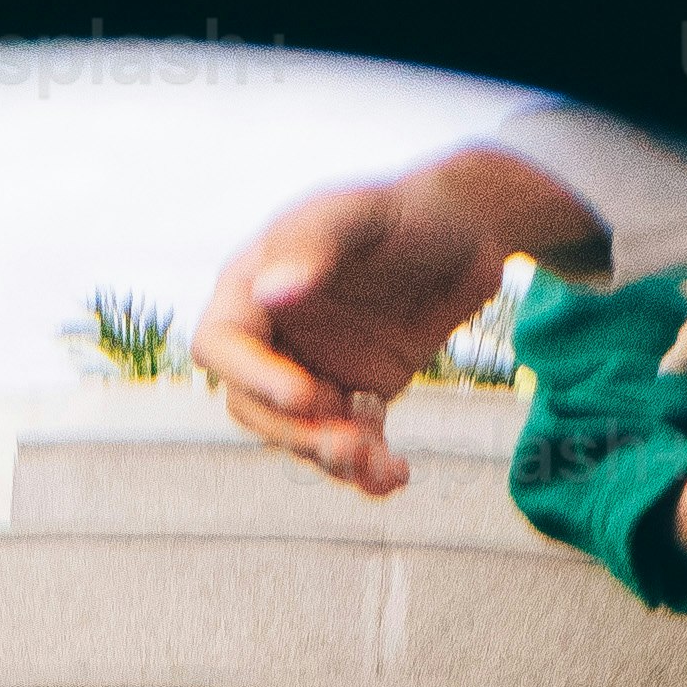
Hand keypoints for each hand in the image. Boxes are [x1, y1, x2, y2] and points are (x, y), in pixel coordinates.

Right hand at [194, 146, 603, 491]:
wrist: (466, 234)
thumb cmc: (408, 211)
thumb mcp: (364, 213)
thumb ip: (314, 242)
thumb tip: (268, 293)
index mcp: (255, 284)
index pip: (220, 344)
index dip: (251, 378)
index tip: (306, 395)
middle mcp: (274, 335)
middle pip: (253, 405)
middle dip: (297, 432)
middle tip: (352, 442)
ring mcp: (310, 371)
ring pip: (297, 435)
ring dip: (333, 459)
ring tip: (381, 465)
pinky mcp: (352, 400)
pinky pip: (346, 447)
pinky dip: (367, 471)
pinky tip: (396, 476)